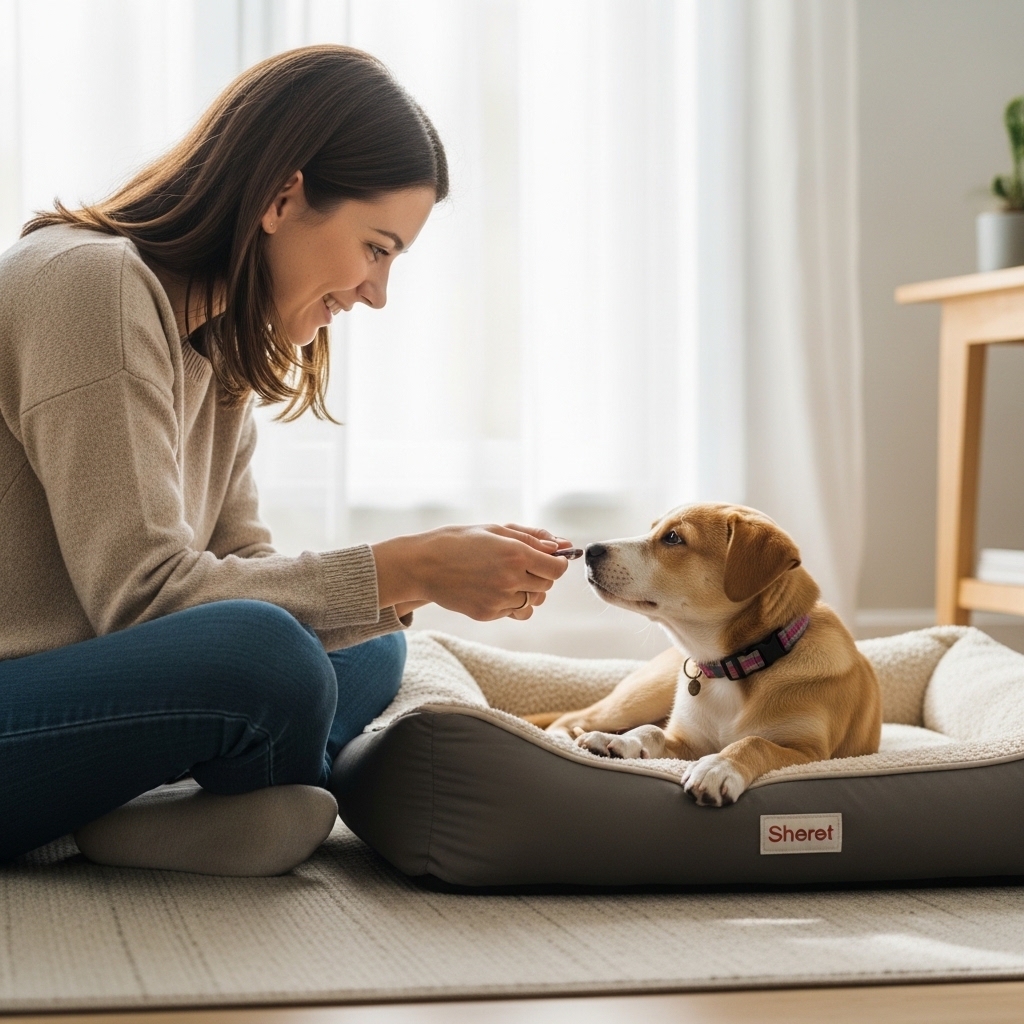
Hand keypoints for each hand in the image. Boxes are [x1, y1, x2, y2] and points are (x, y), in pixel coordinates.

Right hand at [372, 523, 572, 621]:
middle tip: (522, 564)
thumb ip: (531, 537)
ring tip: (507, 577)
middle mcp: (510, 578)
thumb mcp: (495, 530)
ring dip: (528, 590)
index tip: (550, 559)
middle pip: (546, 585)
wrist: (423, 565)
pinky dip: (512, 602)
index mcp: (515, 553)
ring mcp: (499, 599)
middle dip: (541, 575)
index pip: (556, 568)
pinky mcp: (488, 613)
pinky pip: (515, 612)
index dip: (557, 563)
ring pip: (533, 602)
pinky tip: (495, 589)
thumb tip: (560, 545)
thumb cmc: (459, 541)